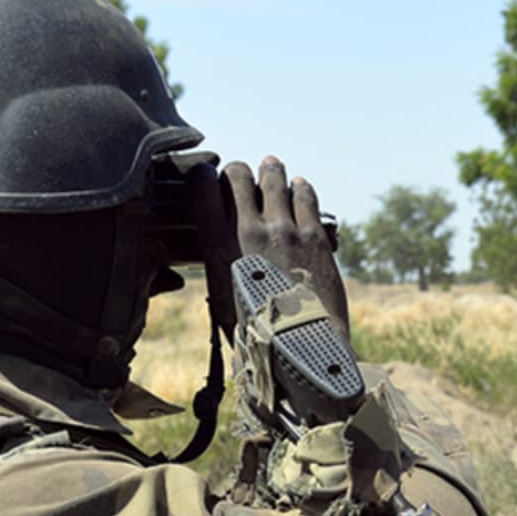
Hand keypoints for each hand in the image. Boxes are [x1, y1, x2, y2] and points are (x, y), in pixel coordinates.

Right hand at [197, 156, 351, 345]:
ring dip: (271, 171)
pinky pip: (306, 196)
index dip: (203, 176)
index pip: (202, 186)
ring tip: (272, 167)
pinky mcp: (314, 236)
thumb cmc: (255, 334)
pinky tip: (299, 187)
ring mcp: (284, 229)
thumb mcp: (221, 298)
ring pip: (274, 178)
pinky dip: (300, 188)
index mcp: (217, 245)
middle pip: (237, 174)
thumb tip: (218, 253)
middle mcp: (248, 229)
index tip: (207, 179)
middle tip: (240, 178)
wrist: (300, 348)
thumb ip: (218, 265)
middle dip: (237, 172)